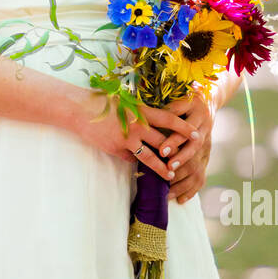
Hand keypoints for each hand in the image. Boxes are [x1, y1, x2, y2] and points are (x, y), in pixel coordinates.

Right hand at [78, 92, 194, 184]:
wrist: (80, 110)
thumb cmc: (103, 103)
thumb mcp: (126, 103)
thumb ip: (141, 113)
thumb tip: (155, 121)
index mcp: (142, 111)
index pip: (170, 121)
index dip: (185, 129)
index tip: (197, 135)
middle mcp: (137, 126)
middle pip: (163, 142)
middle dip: (176, 153)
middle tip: (189, 160)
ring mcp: (127, 139)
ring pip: (150, 157)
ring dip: (161, 168)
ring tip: (170, 175)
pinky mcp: (116, 149)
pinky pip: (130, 158)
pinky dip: (134, 161)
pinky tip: (137, 164)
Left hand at [148, 92, 214, 205]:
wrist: (207, 102)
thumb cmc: (185, 100)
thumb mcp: (178, 99)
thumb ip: (166, 108)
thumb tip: (145, 113)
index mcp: (198, 115)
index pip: (186, 131)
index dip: (175, 142)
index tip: (162, 151)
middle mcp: (205, 132)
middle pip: (194, 150)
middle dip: (181, 161)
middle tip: (167, 170)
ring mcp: (207, 147)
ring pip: (199, 166)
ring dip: (184, 180)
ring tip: (169, 191)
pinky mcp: (206, 158)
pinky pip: (201, 177)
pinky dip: (191, 190)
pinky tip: (180, 200)